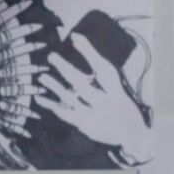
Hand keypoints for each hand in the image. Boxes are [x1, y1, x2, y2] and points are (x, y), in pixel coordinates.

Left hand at [33, 33, 152, 164]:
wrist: (133, 136)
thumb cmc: (124, 107)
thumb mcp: (119, 90)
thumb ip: (102, 75)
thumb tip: (83, 48)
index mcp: (117, 92)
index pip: (102, 69)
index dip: (89, 52)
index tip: (75, 37)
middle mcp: (105, 104)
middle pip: (82, 85)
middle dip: (65, 69)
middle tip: (51, 56)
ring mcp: (93, 116)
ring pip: (70, 100)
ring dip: (55, 87)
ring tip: (42, 76)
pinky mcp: (84, 125)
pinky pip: (64, 114)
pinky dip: (51, 105)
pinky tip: (40, 97)